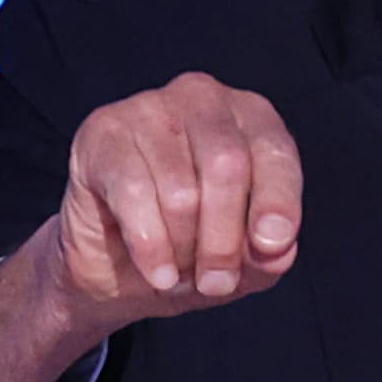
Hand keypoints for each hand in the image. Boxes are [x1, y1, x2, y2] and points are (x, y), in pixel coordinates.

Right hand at [0, 72, 301, 381]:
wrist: (115, 267)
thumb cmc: (190, 246)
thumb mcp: (243, 261)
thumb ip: (268, 254)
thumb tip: (277, 248)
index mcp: (250, 115)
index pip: (275, 152)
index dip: (278, 201)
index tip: (271, 245)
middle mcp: (202, 98)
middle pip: (226, 167)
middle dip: (224, 239)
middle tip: (217, 283)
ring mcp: (149, 108)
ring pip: (180, 190)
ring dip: (183, 248)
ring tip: (179, 270)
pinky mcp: (103, 132)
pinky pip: (133, 193)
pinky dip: (150, 245)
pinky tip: (157, 273)